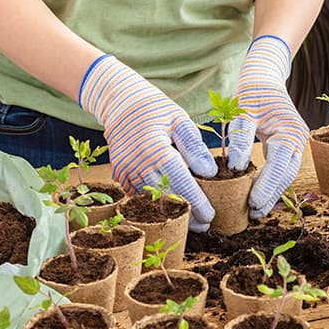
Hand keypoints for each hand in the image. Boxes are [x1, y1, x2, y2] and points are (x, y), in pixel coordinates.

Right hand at [80, 55, 216, 231]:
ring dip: (170, 212)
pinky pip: (138, 195)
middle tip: (204, 225)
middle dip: (185, 214)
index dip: (196, 202)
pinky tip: (169, 209)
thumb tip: (210, 173)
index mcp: (155, 149)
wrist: (119, 102)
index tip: (210, 216)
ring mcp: (125, 171)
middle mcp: (137, 163)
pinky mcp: (119, 174)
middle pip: (165, 197)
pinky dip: (154, 203)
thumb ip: (195, 147)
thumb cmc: (155, 109)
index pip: (180, 183)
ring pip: (150, 200)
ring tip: (190, 222)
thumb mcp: (179, 120)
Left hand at [229, 35, 308, 218]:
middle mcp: (298, 139)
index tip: (253, 203)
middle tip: (253, 214)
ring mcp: (296, 143)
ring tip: (255, 212)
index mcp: (290, 130)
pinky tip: (259, 197)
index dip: (267, 186)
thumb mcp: (242, 109)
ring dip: (272, 193)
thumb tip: (236, 167)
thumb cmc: (252, 90)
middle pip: (286, 174)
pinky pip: (282, 169)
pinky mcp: (288, 146)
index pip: (280, 164)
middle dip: (271, 195)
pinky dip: (271, 183)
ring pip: (286, 175)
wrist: (265, 76)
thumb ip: (240, 137)